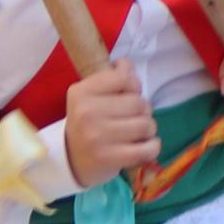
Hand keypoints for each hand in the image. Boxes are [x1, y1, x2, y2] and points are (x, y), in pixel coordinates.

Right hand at [59, 63, 156, 187]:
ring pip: (146, 124)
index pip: (123, 78)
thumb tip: (127, 64)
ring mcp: (97, 137)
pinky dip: (152, 146)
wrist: (71, 159)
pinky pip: (148, 148)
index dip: (134, 85)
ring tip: (137, 132)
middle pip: (139, 102)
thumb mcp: (91, 96)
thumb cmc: (88, 123)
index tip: (128, 94)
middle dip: (143, 110)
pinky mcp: (109, 158)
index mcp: (81, 92)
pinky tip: (144, 145)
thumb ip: (113, 78)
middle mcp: (86, 113)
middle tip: (132, 118)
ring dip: (148, 129)